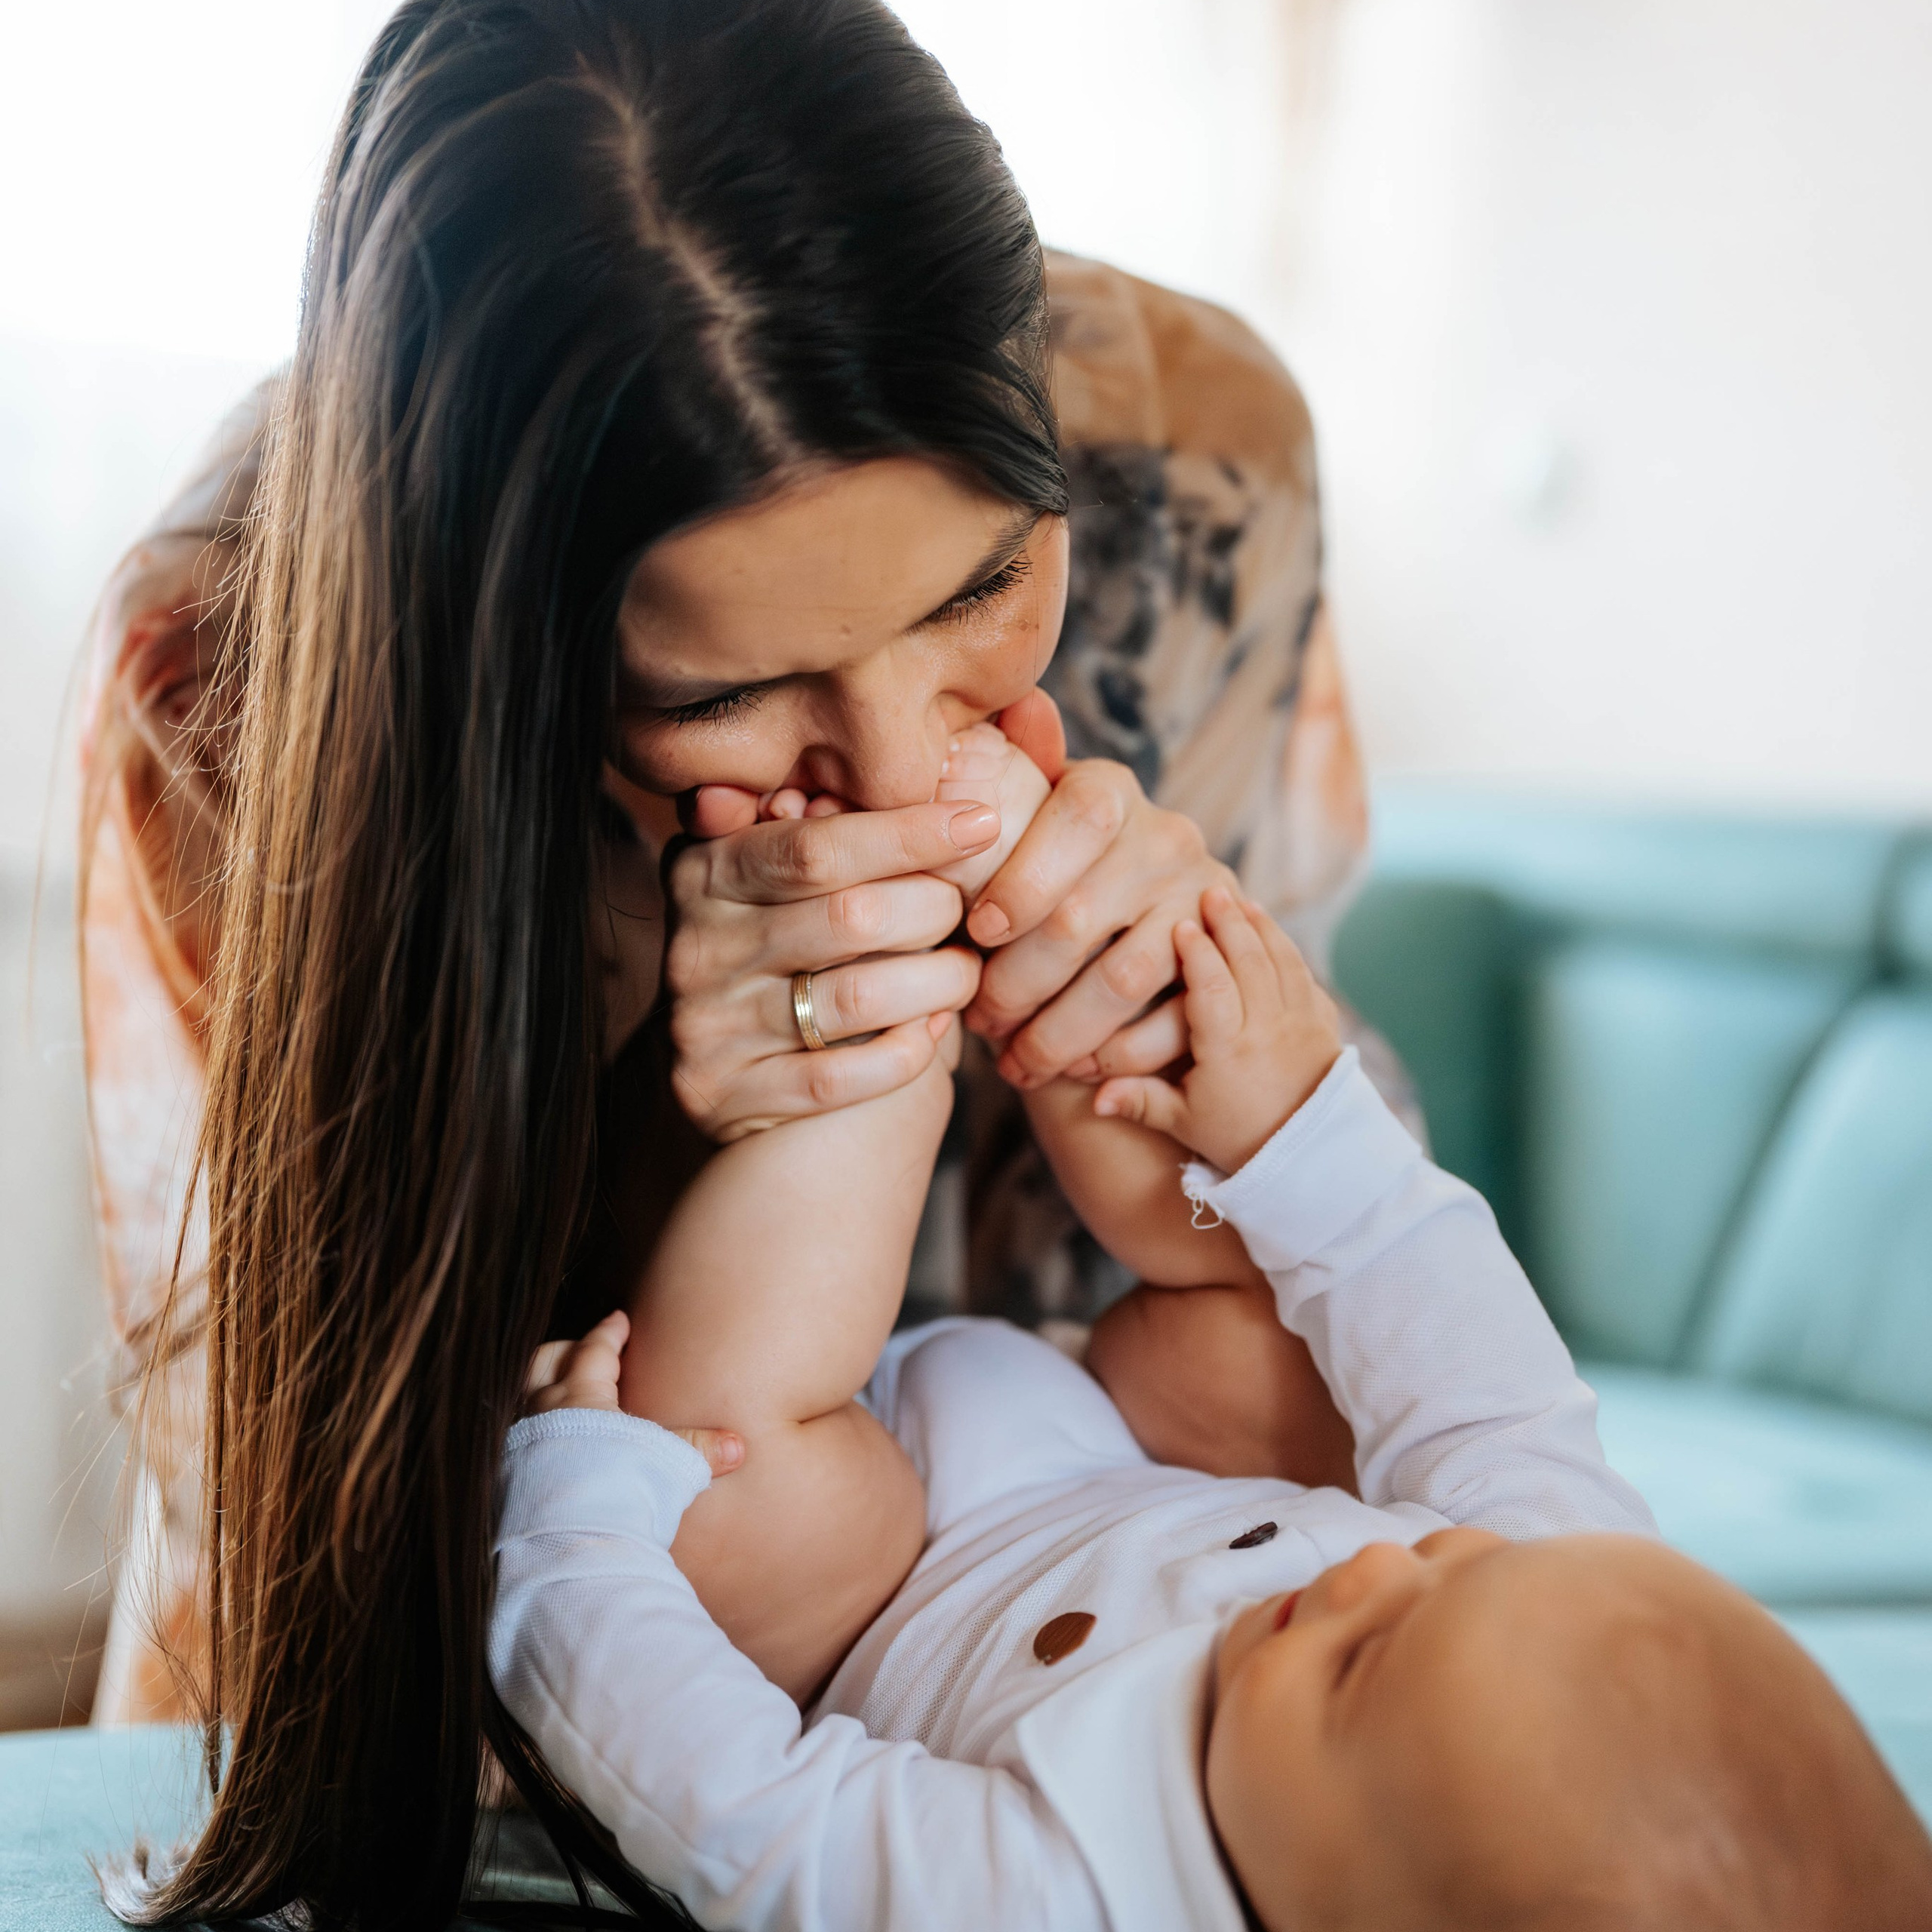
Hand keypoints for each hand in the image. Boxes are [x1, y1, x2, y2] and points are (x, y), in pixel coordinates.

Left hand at [523, 1312, 744, 1474]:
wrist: (568, 1547)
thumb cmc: (619, 1494)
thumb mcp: (667, 1465)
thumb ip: (699, 1450)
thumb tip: (738, 1445)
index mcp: (581, 1397)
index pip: (595, 1349)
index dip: (609, 1333)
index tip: (618, 1321)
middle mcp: (541, 1412)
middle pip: (544, 1362)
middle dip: (566, 1351)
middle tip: (586, 1352)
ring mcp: (516, 1445)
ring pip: (521, 1399)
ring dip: (540, 1392)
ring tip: (560, 1399)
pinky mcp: (501, 1478)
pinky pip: (510, 1440)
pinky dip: (527, 1433)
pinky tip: (542, 1449)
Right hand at [663, 800, 998, 1140]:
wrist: (729, 1065)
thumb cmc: (790, 945)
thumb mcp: (784, 873)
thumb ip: (832, 822)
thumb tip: (935, 749)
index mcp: (707, 869)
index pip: (817, 846)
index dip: (908, 833)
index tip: (983, 822)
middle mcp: (695, 943)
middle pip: (850, 917)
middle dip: (934, 911)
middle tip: (970, 913)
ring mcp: (704, 1023)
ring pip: (859, 997)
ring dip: (938, 983)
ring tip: (965, 973)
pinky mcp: (721, 1091)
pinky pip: (845, 1074)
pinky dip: (908, 1052)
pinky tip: (932, 1030)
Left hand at [963, 754, 1240, 1088]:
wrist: (1134, 921)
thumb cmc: (1049, 867)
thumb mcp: (1024, 818)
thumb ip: (1008, 772)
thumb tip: (1018, 703)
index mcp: (1109, 791)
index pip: (1077, 820)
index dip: (1023, 879)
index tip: (979, 932)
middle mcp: (1167, 838)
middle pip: (1083, 916)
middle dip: (1017, 981)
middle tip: (978, 1019)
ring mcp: (1202, 903)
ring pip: (1124, 978)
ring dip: (1059, 1030)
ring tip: (1014, 1061)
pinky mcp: (1224, 965)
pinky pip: (1174, 1020)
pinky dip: (1118, 1054)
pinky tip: (1078, 1071)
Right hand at [1093, 888, 1340, 1173]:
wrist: (1313, 1159)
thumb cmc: (1241, 1140)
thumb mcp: (1184, 1123)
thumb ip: (1139, 1101)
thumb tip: (1091, 1096)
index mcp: (1230, 1051)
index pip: (1213, 989)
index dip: (1197, 955)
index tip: (1179, 924)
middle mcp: (1268, 1029)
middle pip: (1249, 962)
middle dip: (1230, 923)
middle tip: (1210, 890)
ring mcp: (1300, 1023)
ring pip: (1280, 961)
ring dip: (1259, 927)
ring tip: (1238, 899)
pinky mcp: (1321, 1023)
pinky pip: (1304, 974)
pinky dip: (1285, 946)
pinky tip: (1268, 929)